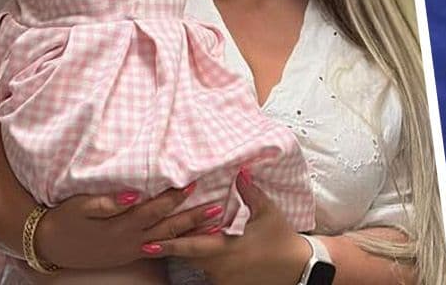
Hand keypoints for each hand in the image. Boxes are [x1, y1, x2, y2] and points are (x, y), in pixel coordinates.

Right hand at [33, 185, 214, 270]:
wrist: (50, 245)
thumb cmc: (64, 219)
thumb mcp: (80, 205)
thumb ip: (107, 201)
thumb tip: (132, 194)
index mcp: (120, 226)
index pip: (153, 210)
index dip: (173, 198)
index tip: (192, 185)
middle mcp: (130, 241)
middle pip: (167, 228)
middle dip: (193, 219)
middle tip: (217, 210)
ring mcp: (131, 250)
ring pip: (167, 242)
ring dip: (190, 235)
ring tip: (213, 228)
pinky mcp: (129, 254)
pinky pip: (158, 250)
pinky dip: (176, 245)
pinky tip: (188, 241)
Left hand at [155, 171, 311, 284]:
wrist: (298, 268)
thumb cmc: (281, 238)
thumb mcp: (267, 211)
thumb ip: (250, 192)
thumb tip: (240, 171)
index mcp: (226, 248)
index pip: (189, 247)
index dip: (167, 245)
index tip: (147, 243)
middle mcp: (220, 266)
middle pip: (189, 256)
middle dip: (174, 245)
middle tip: (154, 237)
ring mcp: (224, 278)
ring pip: (199, 264)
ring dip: (191, 252)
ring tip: (177, 240)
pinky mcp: (229, 284)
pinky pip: (211, 272)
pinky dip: (206, 261)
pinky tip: (208, 252)